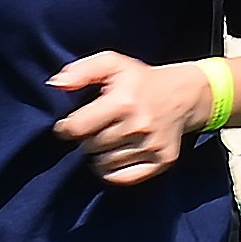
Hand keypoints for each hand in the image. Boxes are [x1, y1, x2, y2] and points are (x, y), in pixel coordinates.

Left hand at [49, 52, 210, 184]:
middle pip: (90, 147)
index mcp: (123, 101)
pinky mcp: (162, 160)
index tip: (68, 125)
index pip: (77, 128)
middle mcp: (139, 125)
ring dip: (99, 155)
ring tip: (107, 139)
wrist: (184, 95)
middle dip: (86, 139)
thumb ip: (81, 70)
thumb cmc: (140, 80)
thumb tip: (56, 85)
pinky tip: (113, 157)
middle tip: (94, 129)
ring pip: (104, 164)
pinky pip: (123, 178)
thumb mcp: (112, 63)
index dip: (66, 128)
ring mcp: (152, 145)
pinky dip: (112, 172)